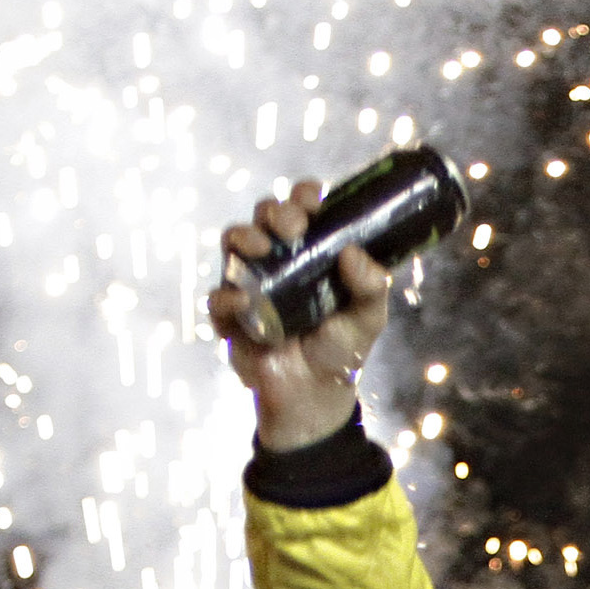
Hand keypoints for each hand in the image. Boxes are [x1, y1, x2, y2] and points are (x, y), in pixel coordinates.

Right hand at [207, 180, 393, 451]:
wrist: (316, 394)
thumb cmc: (342, 347)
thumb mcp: (368, 316)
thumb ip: (371, 286)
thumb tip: (353, 252)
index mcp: (312, 249)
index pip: (304, 207)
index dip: (304, 194)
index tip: (314, 200)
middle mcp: (279, 257)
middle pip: (266, 215)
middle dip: (276, 210)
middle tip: (295, 227)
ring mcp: (252, 282)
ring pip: (234, 241)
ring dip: (245, 236)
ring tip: (262, 247)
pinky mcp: (232, 314)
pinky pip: (218, 296)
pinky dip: (228, 296)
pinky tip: (245, 302)